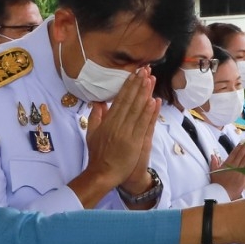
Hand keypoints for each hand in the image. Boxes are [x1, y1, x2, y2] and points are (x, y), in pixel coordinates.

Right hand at [78, 69, 157, 202]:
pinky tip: (153, 101)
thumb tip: (98, 102)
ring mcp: (127, 133)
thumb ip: (95, 117)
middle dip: (138, 84)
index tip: (134, 74)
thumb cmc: (97, 155)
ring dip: (145, 94)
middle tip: (145, 70)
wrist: (102, 173)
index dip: (128, 86)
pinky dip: (148, 113)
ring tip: (151, 79)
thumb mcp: (91, 133)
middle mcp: (117, 124)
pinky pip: (143, 124)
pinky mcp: (135, 142)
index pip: (120, 99)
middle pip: (130, 101)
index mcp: (108, 121)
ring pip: (137, 110)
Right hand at [212, 140, 244, 199]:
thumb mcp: (213, 173)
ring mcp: (238, 171)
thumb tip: (212, 155)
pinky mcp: (243, 177)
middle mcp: (233, 166)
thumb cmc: (217, 184)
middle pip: (241, 154)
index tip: (244, 141)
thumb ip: (213, 163)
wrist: (221, 194)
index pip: (234, 152)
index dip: (240, 146)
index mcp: (226, 164)